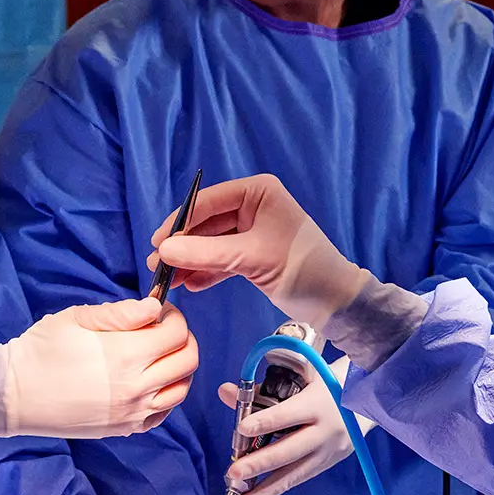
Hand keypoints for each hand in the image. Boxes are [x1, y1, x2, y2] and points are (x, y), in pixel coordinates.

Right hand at [5, 299, 197, 437]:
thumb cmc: (42, 349)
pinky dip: (166, 395)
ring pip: (181, 389)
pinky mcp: (124, 428)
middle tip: (163, 330)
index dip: (174, 316)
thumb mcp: (77, 318)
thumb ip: (121, 313)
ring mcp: (133, 413)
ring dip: (178, 368)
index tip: (161, 310)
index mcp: (127, 355)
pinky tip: (149, 382)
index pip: (177, 334)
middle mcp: (137, 388)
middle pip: (188, 361)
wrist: (15, 394)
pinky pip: (163, 413)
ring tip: (157, 356)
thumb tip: (154, 308)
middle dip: (184, 339)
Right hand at [148, 174, 369, 329]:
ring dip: (190, 261)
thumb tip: (163, 250)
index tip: (157, 243)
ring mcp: (252, 230)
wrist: (336, 302)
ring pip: (211, 244)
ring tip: (168, 281)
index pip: (208, 202)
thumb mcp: (251, 258)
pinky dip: (207, 271)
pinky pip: (222, 259)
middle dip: (183, 246)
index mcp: (257, 192)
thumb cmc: (301, 268)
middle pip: (206, 223)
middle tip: (157, 266)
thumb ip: (206, 254)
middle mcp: (252, 205)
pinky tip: (191, 285)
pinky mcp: (253, 254)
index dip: (180, 222)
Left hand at [220, 357, 370, 494]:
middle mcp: (325, 430)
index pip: (288, 414)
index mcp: (317, 403)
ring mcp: (328, 451)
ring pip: (294, 474)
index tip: (241, 429)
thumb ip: (260, 389)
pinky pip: (298, 479)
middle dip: (260, 463)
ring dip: (265, 490)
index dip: (265, 422)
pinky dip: (275, 490)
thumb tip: (225, 391)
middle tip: (234, 472)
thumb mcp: (296, 378)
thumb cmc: (320, 384)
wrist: (360, 400)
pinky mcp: (326, 465)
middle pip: (290, 450)